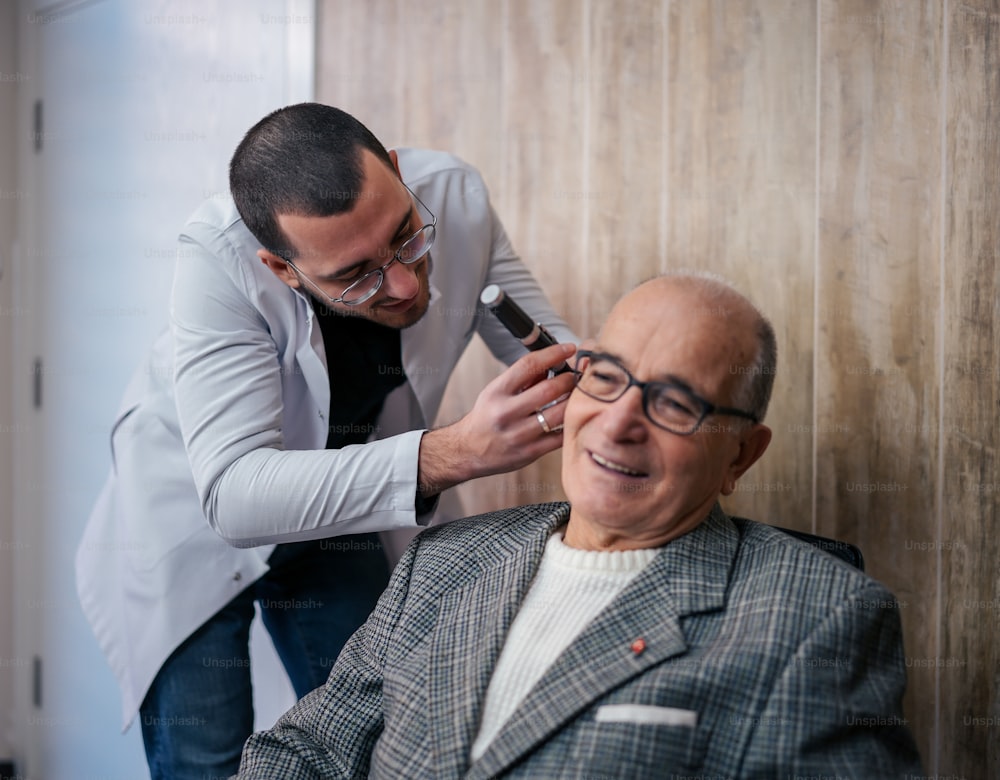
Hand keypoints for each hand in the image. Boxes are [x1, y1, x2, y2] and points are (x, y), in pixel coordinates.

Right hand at [417, 342, 576, 496]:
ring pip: (559, 414)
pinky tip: (571, 418)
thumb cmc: (486, 417)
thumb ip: (523, 379)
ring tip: (577, 395)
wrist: (467, 451)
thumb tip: (554, 363)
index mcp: (497, 392)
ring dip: (574, 401)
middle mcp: (506, 412)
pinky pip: (560, 437)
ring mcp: (518, 434)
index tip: (568, 349)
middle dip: (569, 379)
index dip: (553, 354)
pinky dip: (569, 425)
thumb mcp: (496, 392)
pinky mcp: (529, 452)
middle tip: (577, 375)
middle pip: (549, 389)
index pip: (529, 365)